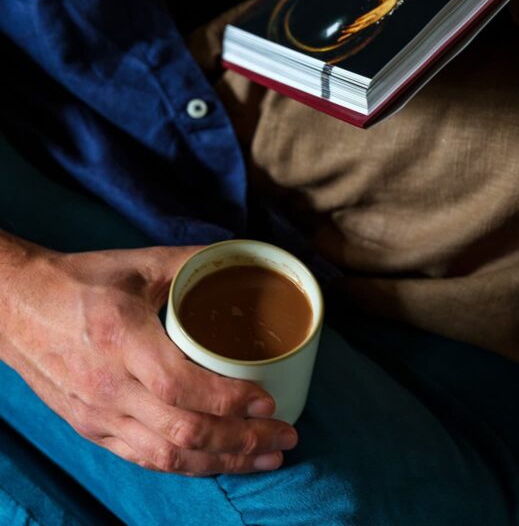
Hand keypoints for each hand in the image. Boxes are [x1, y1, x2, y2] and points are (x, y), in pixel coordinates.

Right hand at [0, 236, 297, 475]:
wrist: (17, 306)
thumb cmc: (81, 281)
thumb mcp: (140, 264)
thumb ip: (194, 263)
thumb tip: (244, 260)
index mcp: (121, 337)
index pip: (182, 387)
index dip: (231, 401)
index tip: (270, 402)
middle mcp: (107, 385)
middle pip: (183, 431)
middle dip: (242, 441)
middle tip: (285, 437)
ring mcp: (96, 414)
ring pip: (167, 455)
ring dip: (222, 463)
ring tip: (264, 460)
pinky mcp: (89, 428)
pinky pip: (144, 459)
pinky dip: (188, 466)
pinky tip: (218, 462)